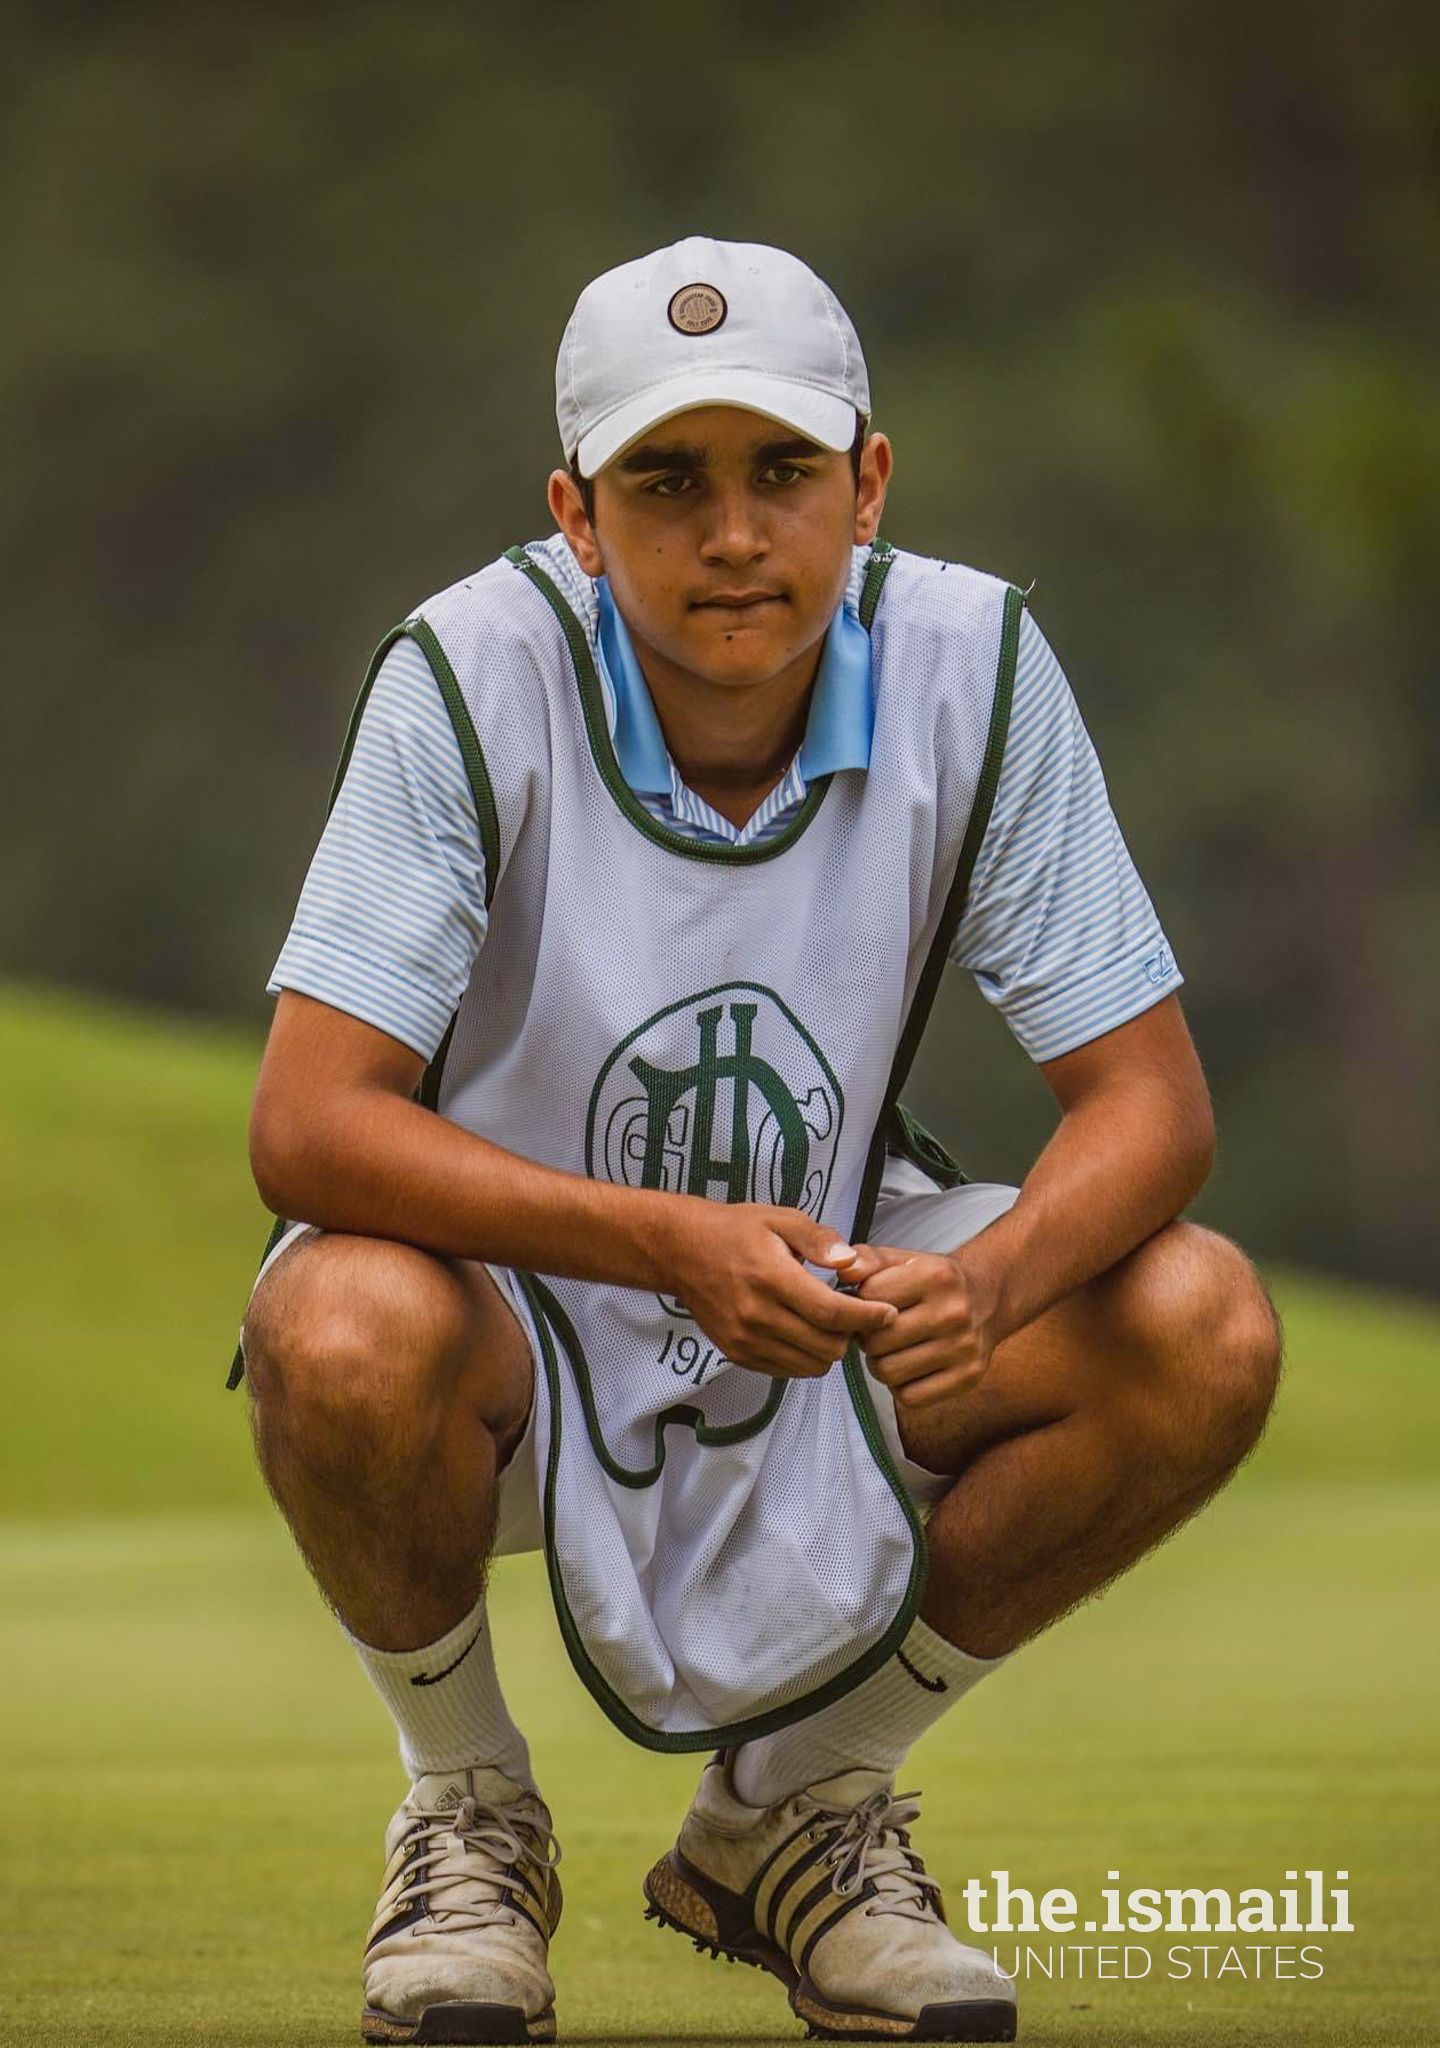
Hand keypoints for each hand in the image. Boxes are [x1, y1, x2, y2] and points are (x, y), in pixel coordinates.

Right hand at [656, 1201, 898, 1379]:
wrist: (680, 1251)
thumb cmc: (734, 1230)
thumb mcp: (779, 1218)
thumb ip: (819, 1239)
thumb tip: (851, 1262)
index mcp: (771, 1277)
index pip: (831, 1313)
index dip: (867, 1317)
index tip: (888, 1312)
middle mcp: (757, 1315)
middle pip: (826, 1347)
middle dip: (852, 1334)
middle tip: (857, 1314)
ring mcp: (745, 1340)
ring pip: (810, 1366)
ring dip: (830, 1350)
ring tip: (831, 1324)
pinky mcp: (737, 1354)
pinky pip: (787, 1371)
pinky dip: (805, 1358)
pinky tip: (805, 1332)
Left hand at [850, 1246, 1001, 1408]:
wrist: (987, 1300)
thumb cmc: (934, 1282)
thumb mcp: (903, 1259)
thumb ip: (867, 1259)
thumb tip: (843, 1270)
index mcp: (936, 1276)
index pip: (870, 1298)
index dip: (861, 1304)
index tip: (871, 1306)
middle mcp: (953, 1312)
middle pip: (876, 1341)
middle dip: (867, 1338)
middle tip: (877, 1333)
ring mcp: (963, 1347)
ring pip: (889, 1372)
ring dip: (881, 1364)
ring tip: (891, 1351)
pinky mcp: (968, 1377)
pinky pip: (910, 1397)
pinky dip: (901, 1387)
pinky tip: (909, 1368)